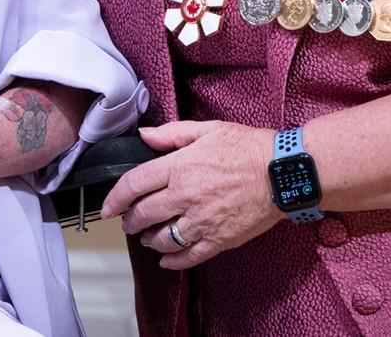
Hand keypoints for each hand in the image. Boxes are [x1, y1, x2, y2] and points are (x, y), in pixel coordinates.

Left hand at [100, 120, 280, 269]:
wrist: (282, 172)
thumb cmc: (247, 147)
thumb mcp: (207, 130)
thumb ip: (171, 134)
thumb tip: (144, 136)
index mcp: (179, 167)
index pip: (134, 184)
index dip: (115, 197)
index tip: (108, 207)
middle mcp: (185, 196)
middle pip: (144, 214)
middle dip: (130, 220)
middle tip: (128, 221)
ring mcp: (201, 221)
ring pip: (162, 238)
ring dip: (149, 239)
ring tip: (146, 237)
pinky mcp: (219, 239)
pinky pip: (189, 256)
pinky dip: (173, 261)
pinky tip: (166, 259)